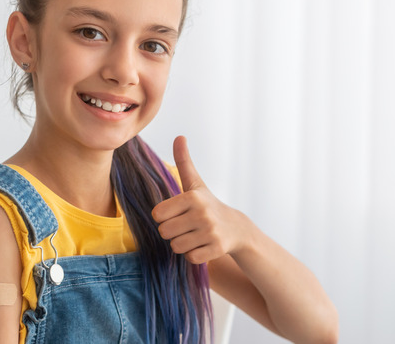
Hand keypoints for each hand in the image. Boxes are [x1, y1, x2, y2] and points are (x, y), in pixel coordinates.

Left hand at [151, 136, 246, 263]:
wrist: (236, 228)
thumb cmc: (208, 204)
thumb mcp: (195, 183)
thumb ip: (184, 161)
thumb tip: (179, 136)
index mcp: (192, 197)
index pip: (157, 215)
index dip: (165, 217)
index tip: (178, 213)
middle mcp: (202, 214)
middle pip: (164, 232)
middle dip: (173, 232)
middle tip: (187, 226)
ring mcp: (210, 232)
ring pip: (176, 247)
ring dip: (182, 244)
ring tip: (195, 235)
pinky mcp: (216, 249)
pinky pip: (190, 258)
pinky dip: (194, 255)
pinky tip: (203, 245)